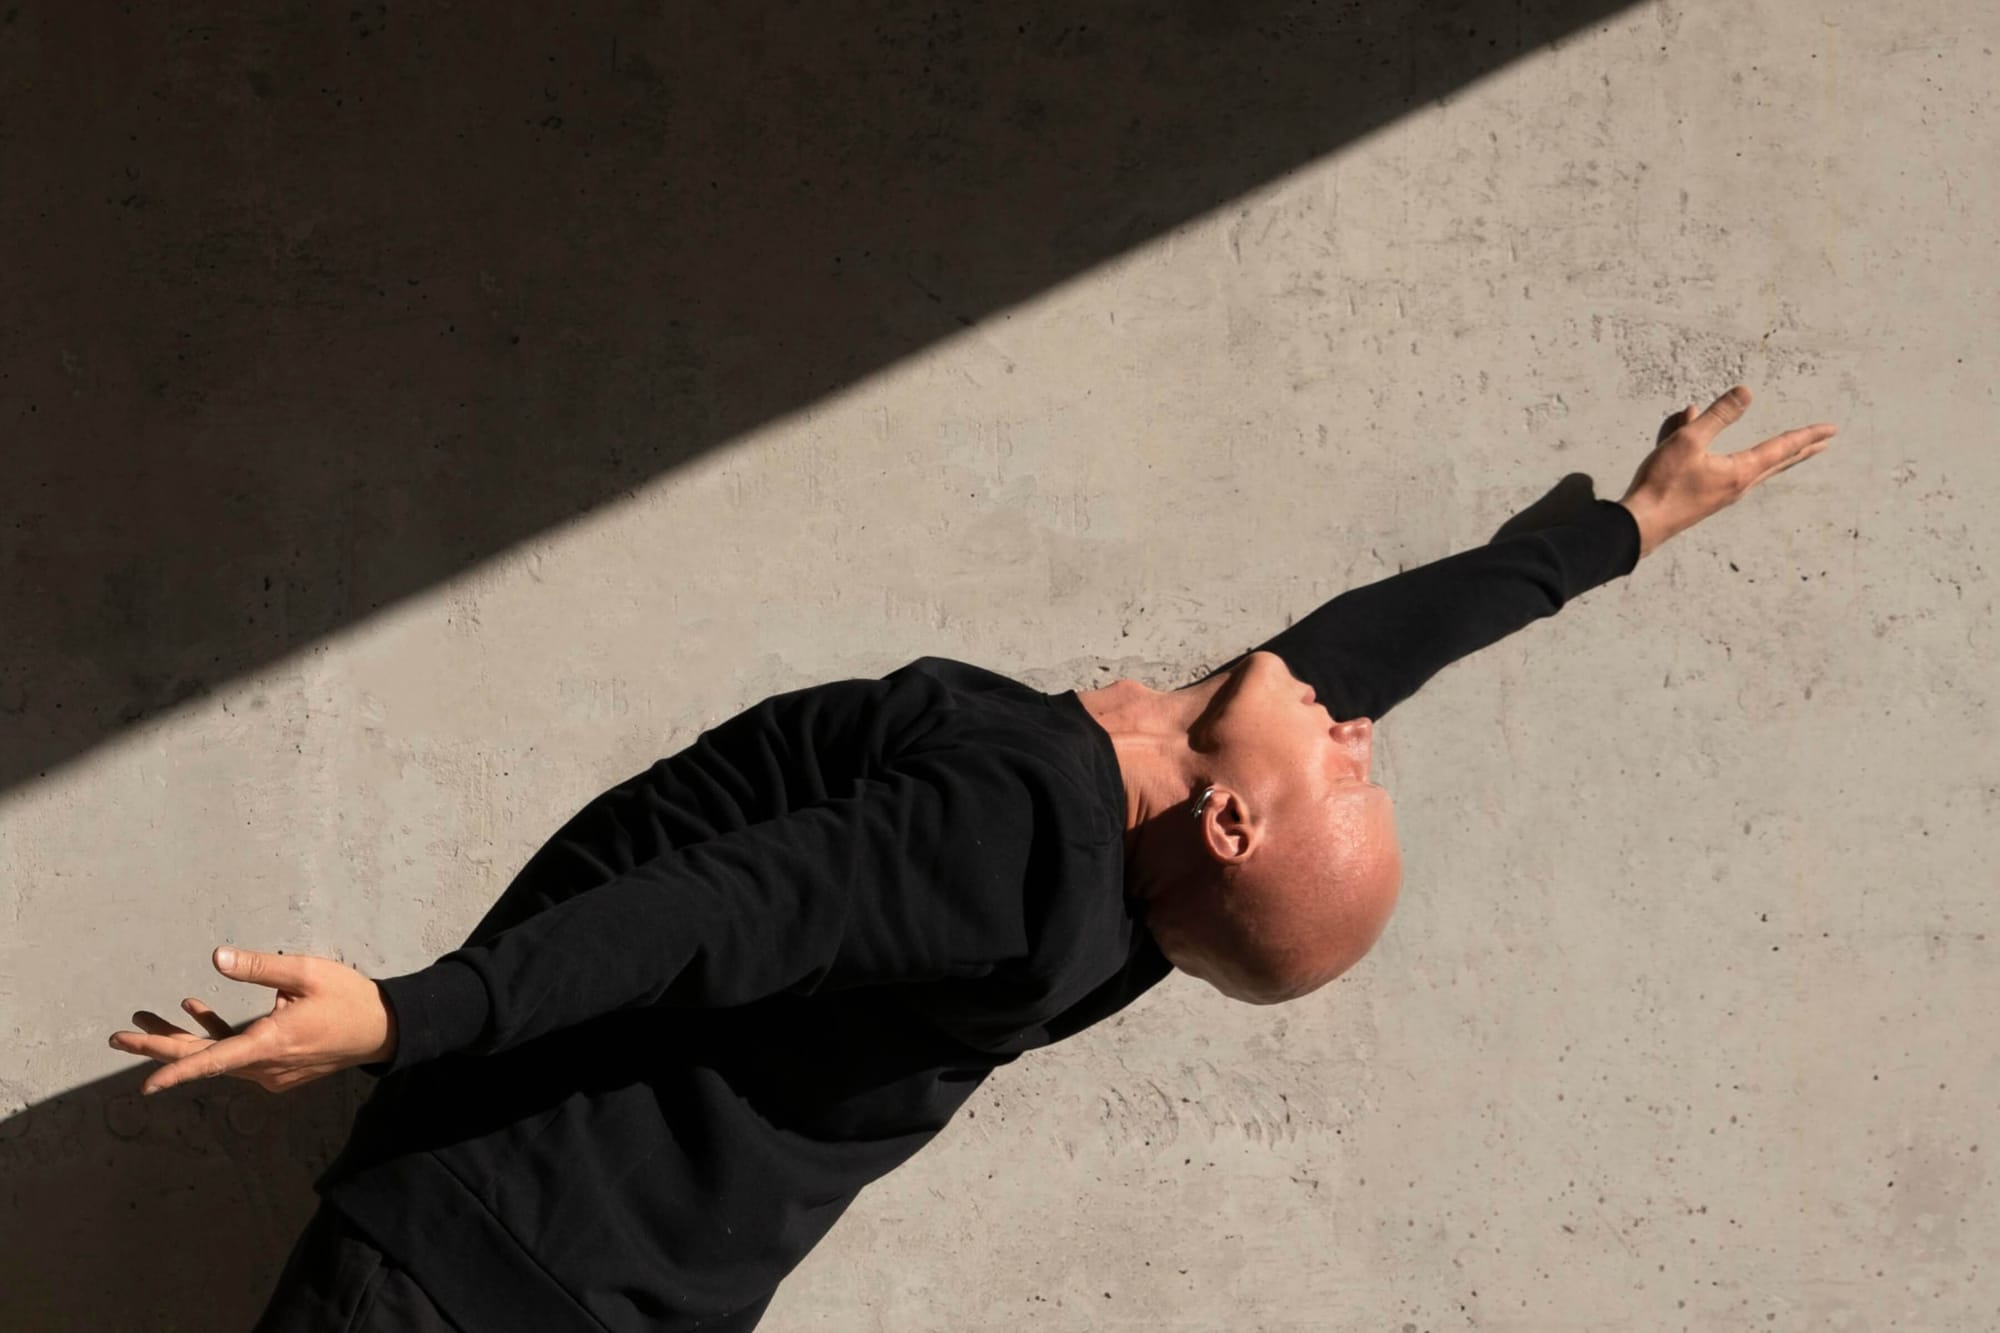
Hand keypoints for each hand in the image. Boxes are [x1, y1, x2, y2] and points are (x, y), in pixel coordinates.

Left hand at [108, 946, 397, 1095]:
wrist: (385, 1029)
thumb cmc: (349, 997)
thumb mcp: (307, 972)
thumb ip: (260, 967)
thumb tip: (216, 958)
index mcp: (272, 1043)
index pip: (214, 1061)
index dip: (176, 1072)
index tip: (144, 1086)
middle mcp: (265, 1066)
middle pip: (203, 1059)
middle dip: (159, 1046)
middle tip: (118, 1035)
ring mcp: (271, 1072)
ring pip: (216, 1056)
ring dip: (183, 1036)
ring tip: (147, 1014)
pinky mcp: (277, 1068)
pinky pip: (235, 1054)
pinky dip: (214, 1035)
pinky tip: (194, 1008)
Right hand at [1617, 384, 1837, 557]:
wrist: (1640, 525)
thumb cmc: (1663, 484)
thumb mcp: (1688, 442)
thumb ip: (1717, 416)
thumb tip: (1746, 392)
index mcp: (1740, 471)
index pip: (1782, 447)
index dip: (1807, 435)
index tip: (1831, 429)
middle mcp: (1738, 485)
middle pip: (1777, 463)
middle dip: (1801, 450)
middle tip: (1824, 444)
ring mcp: (1723, 494)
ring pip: (1755, 469)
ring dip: (1774, 457)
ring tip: (1786, 450)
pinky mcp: (1706, 498)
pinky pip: (1728, 470)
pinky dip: (1734, 456)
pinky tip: (1716, 449)